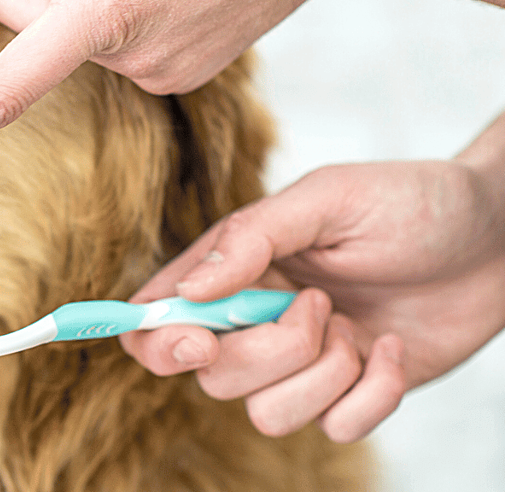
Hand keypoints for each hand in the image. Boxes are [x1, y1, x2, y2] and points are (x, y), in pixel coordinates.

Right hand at [120, 119, 504, 441]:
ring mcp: (304, 361)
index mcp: (237, 268)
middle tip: (320, 304)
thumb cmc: (408, 203)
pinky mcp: (351, 392)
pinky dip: (370, 394)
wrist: (496, 238)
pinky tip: (390, 347)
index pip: (160, 317)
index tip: (196, 340)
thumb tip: (186, 291)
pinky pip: (333, 428)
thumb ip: (250, 238)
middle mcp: (259, 319)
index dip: (156, 340)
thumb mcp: (326, 199)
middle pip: (212, 376)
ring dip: (319, 376)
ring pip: (265, 415)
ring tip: (356, 327)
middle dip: (269, 351)